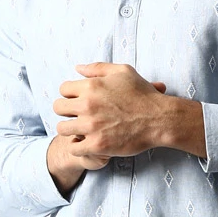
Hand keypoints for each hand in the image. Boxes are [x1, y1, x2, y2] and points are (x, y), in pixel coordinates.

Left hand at [52, 63, 171, 162]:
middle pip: (58, 108)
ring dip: (69, 129)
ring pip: (62, 128)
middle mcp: (88, 105)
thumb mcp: (123, 72)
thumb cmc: (143, 95)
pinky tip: (85, 144)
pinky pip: (74, 148)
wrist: (159, 119)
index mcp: (91, 86)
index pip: (63, 89)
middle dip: (66, 111)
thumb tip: (77, 68)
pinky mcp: (97, 145)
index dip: (70, 95)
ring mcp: (91, 126)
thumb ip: (97, 68)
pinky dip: (77, 147)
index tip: (78, 101)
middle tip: (77, 116)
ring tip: (80, 130)